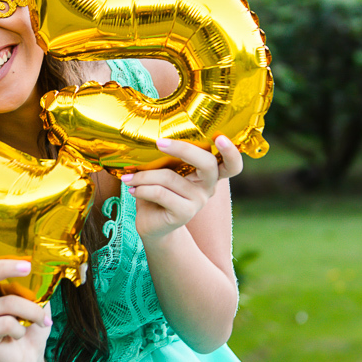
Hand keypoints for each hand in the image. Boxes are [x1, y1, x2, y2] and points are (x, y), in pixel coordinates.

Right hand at [0, 234, 53, 361]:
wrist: (29, 358)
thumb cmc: (29, 323)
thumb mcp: (35, 296)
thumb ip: (32, 280)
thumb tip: (45, 262)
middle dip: (4, 267)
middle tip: (27, 266)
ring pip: (6, 302)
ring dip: (31, 310)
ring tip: (42, 319)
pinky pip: (7, 323)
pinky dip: (23, 328)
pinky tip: (22, 334)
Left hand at [121, 134, 243, 243]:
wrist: (152, 224)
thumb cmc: (157, 192)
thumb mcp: (165, 171)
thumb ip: (167, 158)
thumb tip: (152, 139)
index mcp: (208, 172)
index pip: (231, 163)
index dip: (231, 151)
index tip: (220, 137)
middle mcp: (208, 186)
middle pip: (207, 163)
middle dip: (184, 149)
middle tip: (160, 143)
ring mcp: (198, 201)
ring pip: (170, 177)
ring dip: (144, 175)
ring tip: (130, 177)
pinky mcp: (185, 213)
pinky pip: (160, 193)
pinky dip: (142, 189)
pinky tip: (132, 189)